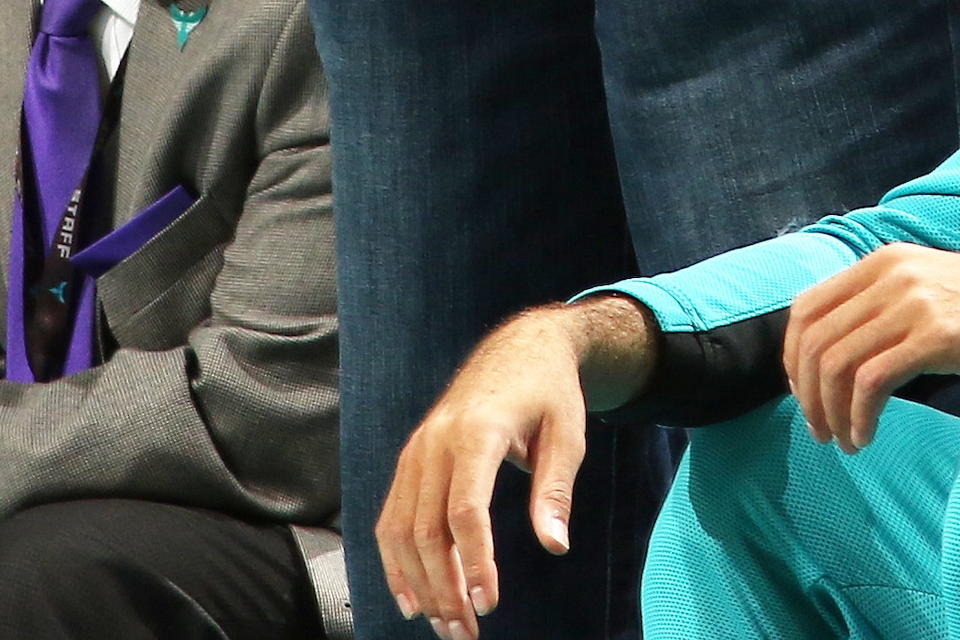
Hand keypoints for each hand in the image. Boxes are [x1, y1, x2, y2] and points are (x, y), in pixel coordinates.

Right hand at [380, 298, 654, 634]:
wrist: (520, 348)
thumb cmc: (549, 394)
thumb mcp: (567, 436)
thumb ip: (555, 491)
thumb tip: (554, 544)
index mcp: (477, 431)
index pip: (465, 510)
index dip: (474, 562)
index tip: (489, 604)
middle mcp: (436, 442)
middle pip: (426, 529)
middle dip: (443, 588)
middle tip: (465, 633)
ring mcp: (417, 450)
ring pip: (401, 529)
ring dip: (418, 584)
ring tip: (443, 625)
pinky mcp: (410, 459)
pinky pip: (391, 517)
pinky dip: (395, 561)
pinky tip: (412, 597)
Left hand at [785, 249, 959, 450]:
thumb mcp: (928, 290)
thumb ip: (883, 307)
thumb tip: (836, 356)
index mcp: (883, 262)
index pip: (805, 308)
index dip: (793, 358)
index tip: (805, 395)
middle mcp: (891, 274)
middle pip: (815, 340)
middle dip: (807, 395)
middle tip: (820, 431)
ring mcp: (913, 302)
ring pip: (838, 363)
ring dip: (831, 412)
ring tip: (845, 441)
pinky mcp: (937, 336)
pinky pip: (872, 382)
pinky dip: (859, 417)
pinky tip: (867, 437)